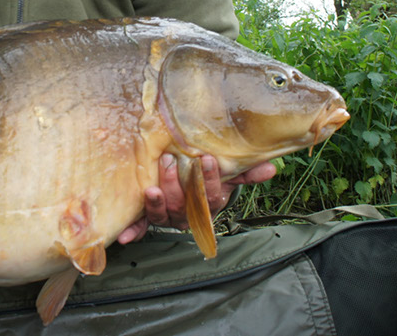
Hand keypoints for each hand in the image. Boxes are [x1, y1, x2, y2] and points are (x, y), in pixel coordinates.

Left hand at [116, 153, 276, 243]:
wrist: (184, 184)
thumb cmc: (204, 178)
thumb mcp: (225, 174)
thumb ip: (246, 172)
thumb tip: (271, 168)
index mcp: (207, 205)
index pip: (212, 196)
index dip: (210, 180)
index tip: (205, 158)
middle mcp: (187, 215)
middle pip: (183, 206)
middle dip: (176, 186)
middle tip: (168, 161)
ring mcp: (167, 217)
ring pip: (163, 216)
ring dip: (156, 204)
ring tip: (151, 187)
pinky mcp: (147, 219)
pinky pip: (141, 227)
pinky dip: (133, 232)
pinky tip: (124, 236)